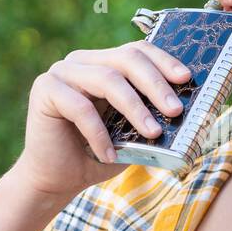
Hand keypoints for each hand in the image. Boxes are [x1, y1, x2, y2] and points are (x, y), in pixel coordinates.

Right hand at [15, 42, 191, 199]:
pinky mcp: (45, 89)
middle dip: (155, 84)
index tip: (186, 79)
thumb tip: (185, 111)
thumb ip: (151, 116)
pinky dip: (99, 134)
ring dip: (135, 108)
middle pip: (126, 59)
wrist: (56, 179)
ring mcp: (61, 72)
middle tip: (176, 110)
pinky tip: (109, 155)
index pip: (137, 51)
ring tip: (154, 133)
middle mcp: (82, 61)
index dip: (163, 61)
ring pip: (107, 80)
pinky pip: (80, 107)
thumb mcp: (131, 133)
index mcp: (103, 63)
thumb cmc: (97, 153)